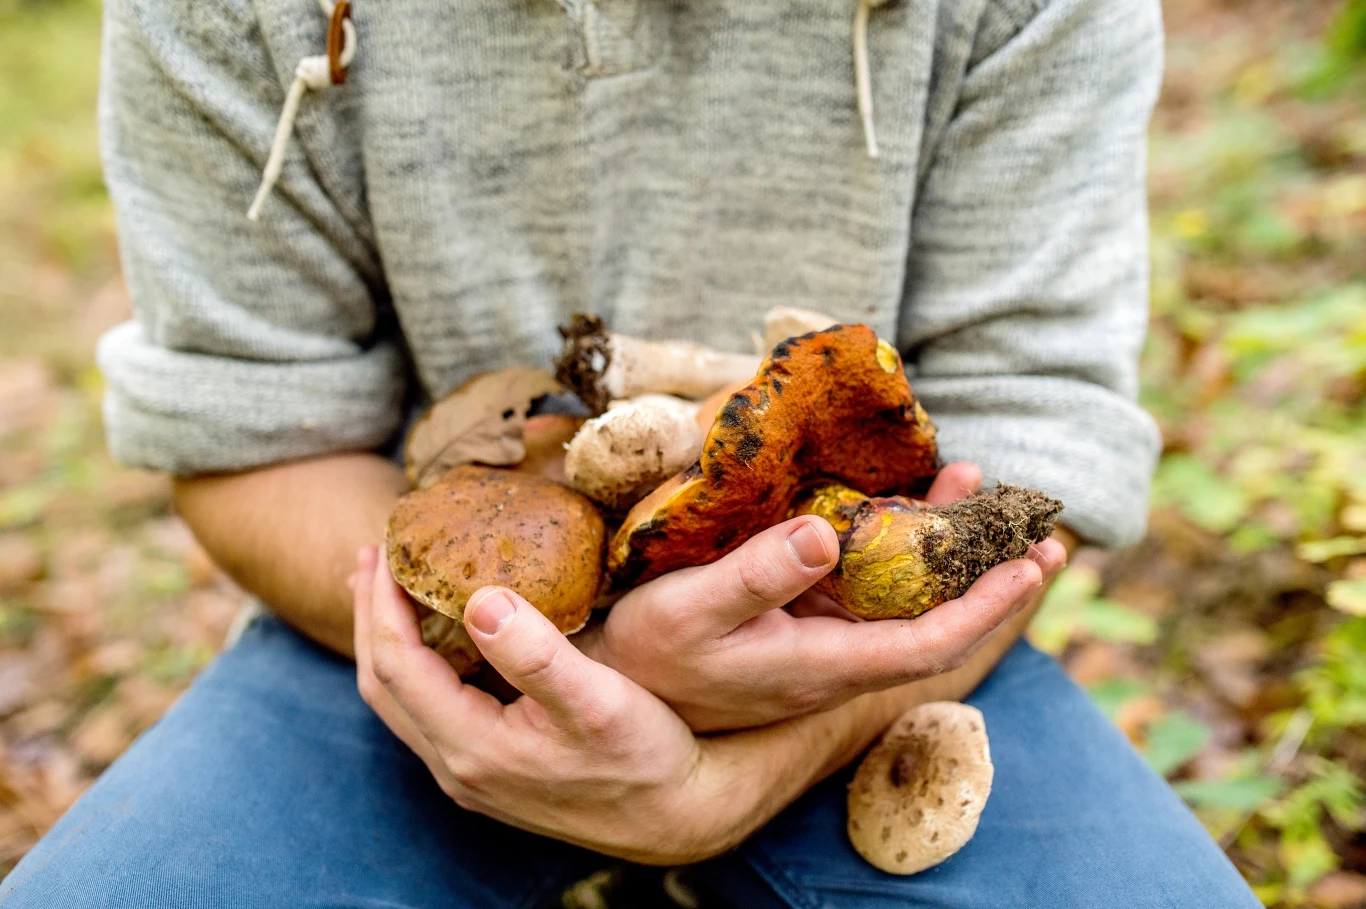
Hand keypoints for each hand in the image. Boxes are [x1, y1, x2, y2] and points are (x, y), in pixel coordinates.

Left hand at [350, 547, 745, 864]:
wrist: (677, 817)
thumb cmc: (645, 757)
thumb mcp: (600, 699)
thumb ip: (535, 653)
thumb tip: (479, 599)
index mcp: (473, 745)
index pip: (398, 664)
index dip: (384, 601)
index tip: (390, 546)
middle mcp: (458, 767)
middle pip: (382, 685)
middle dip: (370, 616)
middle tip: (370, 555)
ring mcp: (471, 774)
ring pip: (401, 701)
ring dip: (387, 641)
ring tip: (387, 589)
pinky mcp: (489, 771)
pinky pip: (427, 711)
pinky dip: (417, 665)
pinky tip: (437, 638)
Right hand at [581, 462, 1066, 731]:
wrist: (621, 685)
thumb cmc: (654, 649)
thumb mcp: (693, 609)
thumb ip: (757, 575)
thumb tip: (826, 534)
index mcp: (822, 664)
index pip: (929, 644)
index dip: (986, 609)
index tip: (1031, 566)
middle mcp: (837, 660)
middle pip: (935, 623)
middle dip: (990, 580)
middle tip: (1042, 534)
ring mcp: (824, 642)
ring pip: (906, 601)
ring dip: (946, 552)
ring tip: (972, 488)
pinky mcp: (806, 624)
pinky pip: (871, 587)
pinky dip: (898, 547)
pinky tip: (900, 507)